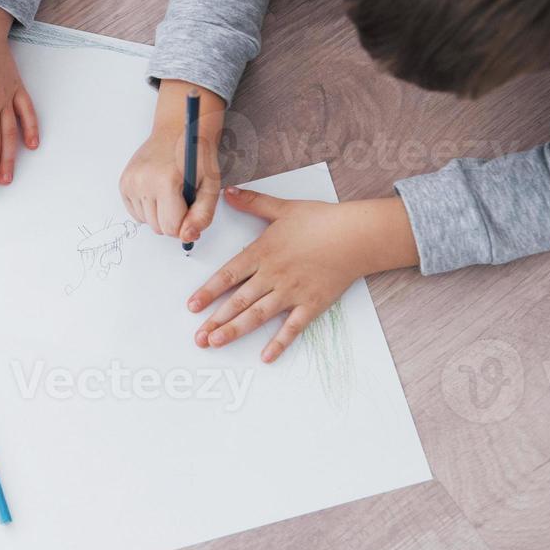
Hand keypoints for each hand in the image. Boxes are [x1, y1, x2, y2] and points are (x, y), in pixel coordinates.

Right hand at [119, 81, 223, 242]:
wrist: (178, 129)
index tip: (191, 208)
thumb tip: (187, 237)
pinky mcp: (123, 183)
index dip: (185, 224)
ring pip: (146, 222)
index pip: (171, 228)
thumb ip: (202, 215)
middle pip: (158, 228)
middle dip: (173, 219)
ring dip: (160, 213)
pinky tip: (158, 192)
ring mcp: (130, 182)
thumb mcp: (211, 186)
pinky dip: (148, 208)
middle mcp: (143, 181)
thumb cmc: (196, 155)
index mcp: (165, 181)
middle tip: (182, 197)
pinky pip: (136, 213)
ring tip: (170, 192)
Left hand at [187, 190, 418, 361]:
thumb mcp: (282, 208)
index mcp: (263, 253)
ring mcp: (292, 292)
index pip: (228, 275)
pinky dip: (279, 343)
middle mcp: (273, 275)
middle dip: (215, 320)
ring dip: (235, 330)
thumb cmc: (321, 220)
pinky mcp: (312, 304)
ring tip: (216, 342)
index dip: (208, 292)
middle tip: (198, 337)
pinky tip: (265, 357)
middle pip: (238, 301)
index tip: (192, 306)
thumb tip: (227, 192)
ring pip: (258, 315)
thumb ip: (252, 202)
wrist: (357, 235)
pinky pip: (293, 328)